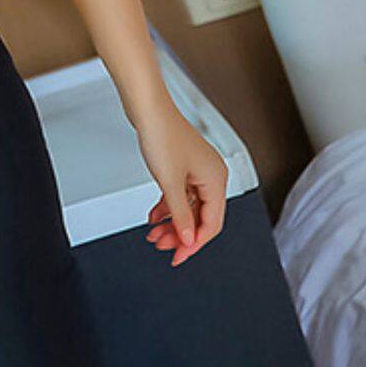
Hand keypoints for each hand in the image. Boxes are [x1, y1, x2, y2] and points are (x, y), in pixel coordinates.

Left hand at [133, 94, 228, 265]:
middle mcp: (212, 176)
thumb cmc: (162, 136)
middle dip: (180, 234)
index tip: (178, 257)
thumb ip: (179, 215)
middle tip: (161, 246)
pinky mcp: (185, 167)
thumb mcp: (169, 183)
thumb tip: (187, 238)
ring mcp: (198, 172)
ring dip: (172, 223)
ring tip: (154, 234)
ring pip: (189, 208)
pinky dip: (168, 208)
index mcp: (216, 180)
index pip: (212, 224)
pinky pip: (181, 196)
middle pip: (200, 217)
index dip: (194, 244)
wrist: (148, 109)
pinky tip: (154, 217)